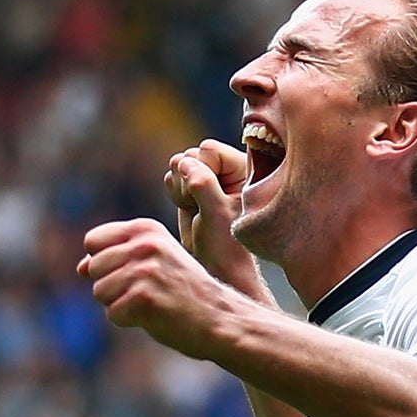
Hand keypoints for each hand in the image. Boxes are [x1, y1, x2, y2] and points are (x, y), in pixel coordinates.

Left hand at [78, 218, 234, 357]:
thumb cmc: (187, 293)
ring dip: (121, 305)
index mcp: (146, 229)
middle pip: (93, 269)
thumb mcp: (156, 263)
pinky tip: (156, 317)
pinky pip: (113, 314)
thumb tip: (79, 268)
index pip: (93, 242)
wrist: (223, 320)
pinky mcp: (144, 298)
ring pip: (100, 292)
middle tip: (149, 293)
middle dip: (113, 286)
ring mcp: (144, 271)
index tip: (137, 273)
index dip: (107, 262)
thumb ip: (118, 259)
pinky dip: (130, 322)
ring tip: (153, 304)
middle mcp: (145, 245)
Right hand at [167, 139, 271, 300]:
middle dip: (188, 181)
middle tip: (202, 207)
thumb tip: (183, 161)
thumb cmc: (227, 246)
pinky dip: (175, 193)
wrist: (218, 267)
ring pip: (178, 163)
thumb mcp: (218, 215)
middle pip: (191, 153)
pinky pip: (172, 175)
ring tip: (198, 209)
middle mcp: (229, 168)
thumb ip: (203, 184)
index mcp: (245, 169)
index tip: (212, 199)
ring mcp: (211, 175)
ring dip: (181, 188)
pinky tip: (191, 209)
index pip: (209, 149)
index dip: (201, 171)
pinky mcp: (194, 185)